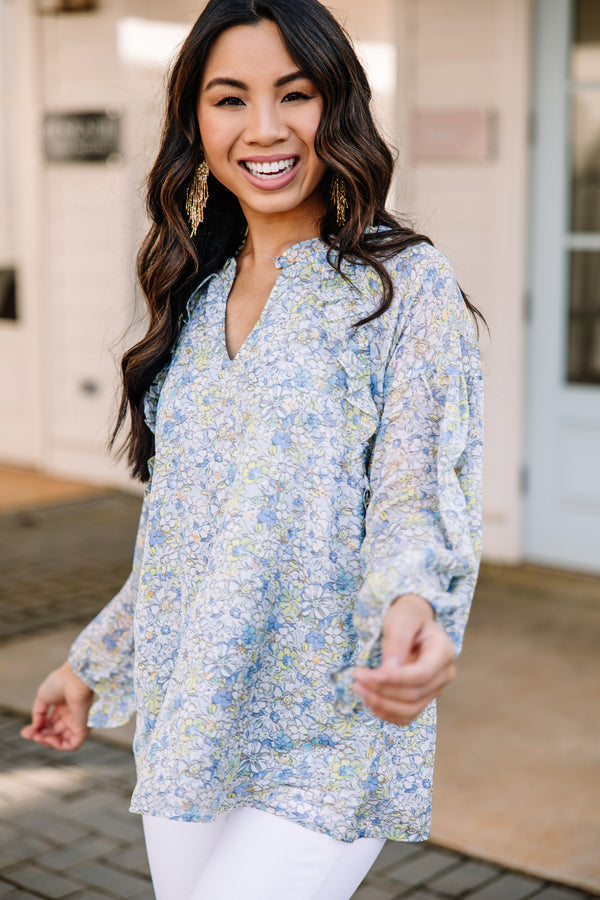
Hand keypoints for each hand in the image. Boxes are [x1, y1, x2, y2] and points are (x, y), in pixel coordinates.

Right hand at [20, 661, 93, 750]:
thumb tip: (35, 728)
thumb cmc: (60, 682)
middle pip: (54, 733)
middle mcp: (70, 715)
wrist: (74, 679)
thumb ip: (38, 714)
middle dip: (39, 737)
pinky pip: (72, 744)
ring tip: (38, 737)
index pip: (49, 724)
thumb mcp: (42, 698)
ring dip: (47, 742)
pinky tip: (48, 739)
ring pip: (62, 741)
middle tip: (30, 735)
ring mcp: (77, 722)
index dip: (37, 730)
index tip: (25, 732)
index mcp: (62, 706)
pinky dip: (59, 746)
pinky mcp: (83, 727)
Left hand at [352, 593, 455, 725]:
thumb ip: (397, 642)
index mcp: (443, 652)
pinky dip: (386, 713)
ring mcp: (435, 689)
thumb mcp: (401, 620)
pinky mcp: (423, 699)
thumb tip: (390, 671)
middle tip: (357, 677)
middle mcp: (444, 674)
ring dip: (381, 704)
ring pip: (410, 710)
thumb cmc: (407, 617)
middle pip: (414, 694)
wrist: (412, 623)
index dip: (396, 679)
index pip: (422, 675)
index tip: (370, 674)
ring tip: (359, 689)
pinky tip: (369, 700)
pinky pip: (406, 716)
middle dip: (382, 690)